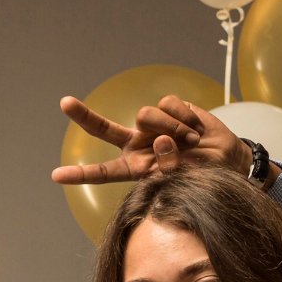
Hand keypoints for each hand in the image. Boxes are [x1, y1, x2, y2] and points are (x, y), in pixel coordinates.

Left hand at [51, 94, 272, 184]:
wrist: (226, 159)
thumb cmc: (200, 173)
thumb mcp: (182, 178)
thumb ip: (167, 163)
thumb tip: (160, 139)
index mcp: (133, 167)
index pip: (103, 172)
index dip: (80, 174)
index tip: (56, 176)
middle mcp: (136, 144)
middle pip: (103, 129)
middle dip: (84, 116)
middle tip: (65, 103)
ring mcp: (150, 125)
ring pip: (146, 115)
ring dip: (173, 127)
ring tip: (191, 140)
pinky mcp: (168, 107)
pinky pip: (168, 104)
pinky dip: (185, 116)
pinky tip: (195, 128)